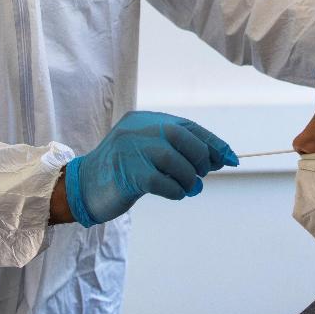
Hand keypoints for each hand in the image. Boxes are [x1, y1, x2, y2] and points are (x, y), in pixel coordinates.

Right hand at [64, 111, 238, 226]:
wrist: (83, 188)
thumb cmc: (122, 173)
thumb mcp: (147, 152)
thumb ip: (177, 150)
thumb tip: (220, 158)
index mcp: (144, 120)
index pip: (187, 126)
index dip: (213, 143)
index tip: (231, 159)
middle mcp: (137, 129)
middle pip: (184, 137)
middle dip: (202, 159)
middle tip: (201, 176)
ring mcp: (131, 149)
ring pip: (176, 160)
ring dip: (189, 179)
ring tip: (188, 188)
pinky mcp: (128, 173)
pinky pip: (164, 182)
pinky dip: (177, 190)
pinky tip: (176, 193)